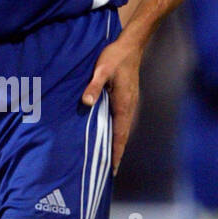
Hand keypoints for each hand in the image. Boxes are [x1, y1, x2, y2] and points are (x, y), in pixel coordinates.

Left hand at [82, 37, 140, 174]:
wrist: (131, 45)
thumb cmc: (115, 57)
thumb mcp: (101, 70)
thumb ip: (93, 86)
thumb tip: (86, 103)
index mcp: (123, 104)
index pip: (120, 135)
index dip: (115, 153)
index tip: (112, 170)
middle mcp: (129, 107)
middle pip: (122, 137)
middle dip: (116, 154)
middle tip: (108, 173)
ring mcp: (130, 103)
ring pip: (123, 129)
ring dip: (117, 144)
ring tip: (109, 160)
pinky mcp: (127, 98)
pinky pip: (122, 121)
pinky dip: (117, 133)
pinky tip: (110, 136)